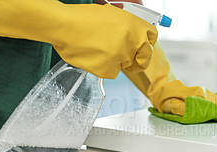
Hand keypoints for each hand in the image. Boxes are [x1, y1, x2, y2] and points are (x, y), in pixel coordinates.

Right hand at [0, 0, 156, 78]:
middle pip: (145, 57)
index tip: (143, 49)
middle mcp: (133, 42)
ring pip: (125, 65)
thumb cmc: (83, 18)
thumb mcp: (112, 15)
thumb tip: (136, 34)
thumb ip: (128, 27)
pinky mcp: (109, 70)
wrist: (63, 25)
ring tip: (98, 48)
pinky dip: (103, 67)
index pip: (153, 38)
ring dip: (116, 61)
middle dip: (139, 61)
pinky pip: (111, 72)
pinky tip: (92, 56)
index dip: (148, 45)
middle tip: (131, 62)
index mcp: (135, 26)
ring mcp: (122, 57)